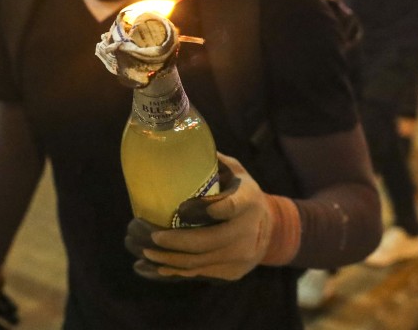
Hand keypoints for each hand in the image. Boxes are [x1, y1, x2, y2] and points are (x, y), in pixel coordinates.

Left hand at [129, 153, 282, 281]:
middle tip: (152, 237)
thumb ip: (214, 162)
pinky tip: (157, 267)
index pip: (231, 207)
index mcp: (248, 202)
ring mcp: (241, 256)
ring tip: (147, 252)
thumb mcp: (237, 173)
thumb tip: (180, 143)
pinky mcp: (233, 272)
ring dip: (170, 260)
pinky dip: (177, 272)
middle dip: (176, 242)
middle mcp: (248, 231)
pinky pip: (200, 274)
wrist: (271, 230)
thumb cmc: (244, 194)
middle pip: (208, 241)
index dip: (209, 209)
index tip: (183, 208)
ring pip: (201, 262)